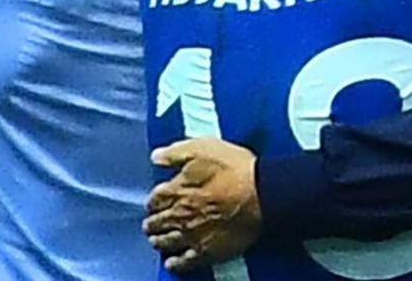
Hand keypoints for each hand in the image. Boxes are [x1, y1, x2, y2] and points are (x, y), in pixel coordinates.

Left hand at [145, 138, 262, 271]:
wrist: (260, 193)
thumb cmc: (234, 169)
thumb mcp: (202, 148)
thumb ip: (175, 153)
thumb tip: (156, 156)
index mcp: (176, 190)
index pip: (154, 199)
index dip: (153, 201)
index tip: (153, 202)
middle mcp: (179, 215)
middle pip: (157, 222)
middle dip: (152, 222)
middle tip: (150, 224)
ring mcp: (192, 235)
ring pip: (167, 242)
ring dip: (159, 241)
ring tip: (156, 241)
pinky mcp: (207, 251)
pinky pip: (184, 262)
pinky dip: (174, 263)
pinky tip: (171, 263)